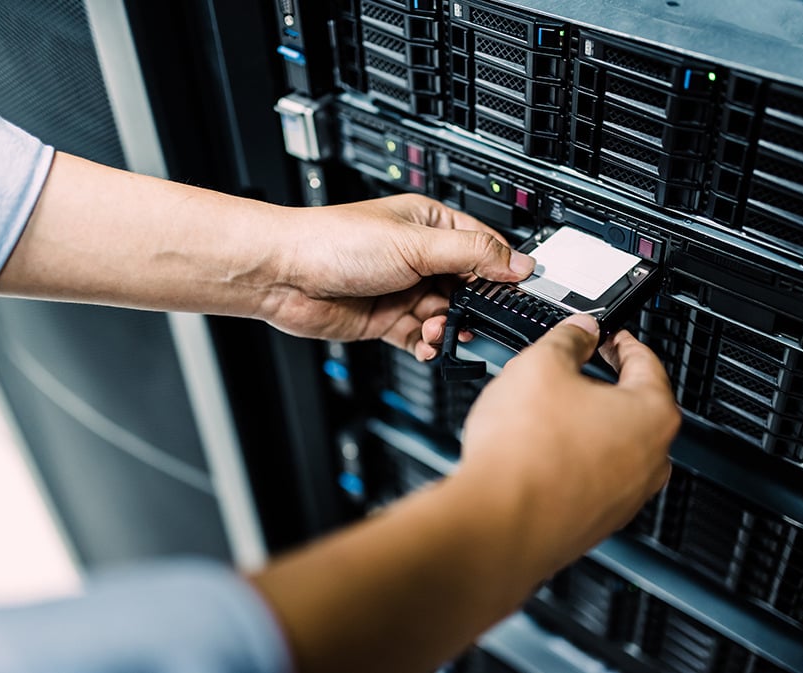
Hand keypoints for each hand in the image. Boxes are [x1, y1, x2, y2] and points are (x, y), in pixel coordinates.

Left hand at [260, 194, 534, 358]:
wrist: (283, 275)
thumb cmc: (335, 243)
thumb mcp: (416, 244)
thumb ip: (472, 256)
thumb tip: (518, 262)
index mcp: (430, 225)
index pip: (483, 247)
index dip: (502, 270)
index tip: (517, 293)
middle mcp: (420, 256)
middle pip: (469, 287)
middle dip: (474, 306)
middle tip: (476, 319)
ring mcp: (404, 290)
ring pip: (447, 315)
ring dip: (449, 327)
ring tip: (439, 330)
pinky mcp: (388, 319)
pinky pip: (422, 338)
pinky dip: (430, 346)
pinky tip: (428, 346)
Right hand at [458, 318, 678, 573]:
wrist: (497, 524)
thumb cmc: (525, 455)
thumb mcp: (541, 366)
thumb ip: (568, 339)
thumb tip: (580, 331)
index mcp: (652, 415)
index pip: (646, 362)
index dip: (619, 340)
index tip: (605, 335)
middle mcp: (650, 461)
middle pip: (630, 406)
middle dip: (598, 385)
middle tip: (567, 371)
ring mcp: (625, 497)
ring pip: (609, 444)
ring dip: (581, 424)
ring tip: (540, 413)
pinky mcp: (596, 521)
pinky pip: (589, 477)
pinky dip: (568, 459)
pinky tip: (534, 451)